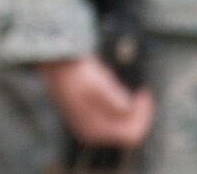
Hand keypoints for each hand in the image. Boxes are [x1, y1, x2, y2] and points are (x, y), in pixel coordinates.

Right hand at [39, 57, 154, 149]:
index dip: (143, 116)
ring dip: (129, 109)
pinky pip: (112, 118)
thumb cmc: (74, 71)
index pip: (131, 133)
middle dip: (138, 113)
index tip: (144, 94)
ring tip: (123, 87)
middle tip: (141, 92)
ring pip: (121, 125)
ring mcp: (88, 125)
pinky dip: (119, 107)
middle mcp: (91, 131)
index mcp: (94, 127)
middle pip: (128, 132)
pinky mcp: (87, 117)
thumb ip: (116, 101)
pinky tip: (114, 89)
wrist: (52, 61)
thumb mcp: (97, 83)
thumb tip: (131, 110)